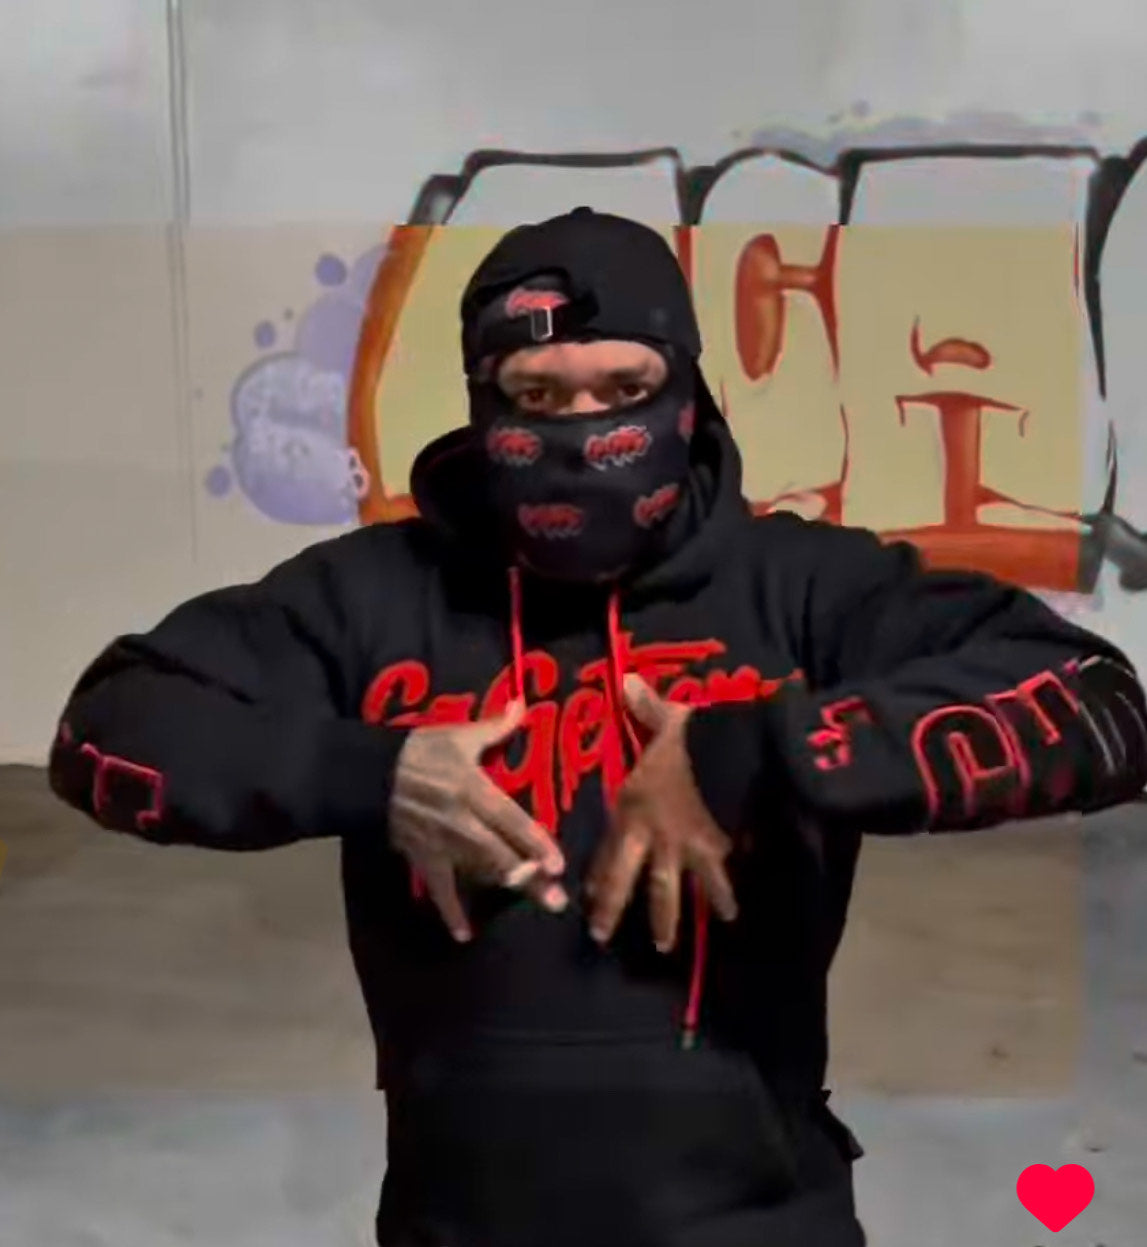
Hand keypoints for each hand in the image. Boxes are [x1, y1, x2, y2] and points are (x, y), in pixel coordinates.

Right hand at [390, 700, 567, 941]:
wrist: (369, 775)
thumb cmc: (418, 751)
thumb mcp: (457, 734)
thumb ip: (494, 727)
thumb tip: (524, 704)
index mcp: (474, 790)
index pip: (511, 820)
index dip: (535, 842)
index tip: (558, 863)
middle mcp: (462, 822)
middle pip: (502, 854)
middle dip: (531, 878)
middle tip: (557, 900)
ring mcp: (442, 844)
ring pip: (481, 872)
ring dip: (508, 889)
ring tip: (537, 906)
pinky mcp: (423, 857)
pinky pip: (439, 889)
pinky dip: (450, 913)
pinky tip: (464, 935)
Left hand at [586, 675, 737, 952]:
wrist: (730, 755)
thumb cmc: (691, 738)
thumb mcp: (665, 720)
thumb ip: (645, 707)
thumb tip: (627, 679)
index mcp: (630, 807)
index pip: (605, 847)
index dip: (593, 871)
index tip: (583, 895)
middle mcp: (651, 835)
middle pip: (626, 880)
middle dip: (613, 910)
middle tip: (601, 939)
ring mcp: (683, 848)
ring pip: (670, 892)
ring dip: (667, 920)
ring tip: (666, 949)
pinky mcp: (716, 851)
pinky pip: (717, 879)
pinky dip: (723, 897)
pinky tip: (729, 917)